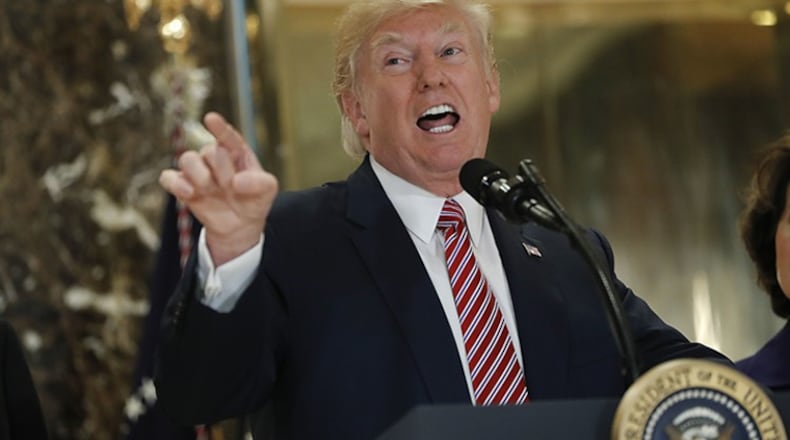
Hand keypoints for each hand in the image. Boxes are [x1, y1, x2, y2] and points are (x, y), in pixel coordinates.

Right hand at [159, 112, 278, 265]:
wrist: (239, 225)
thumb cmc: (254, 201)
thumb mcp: (268, 191)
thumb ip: (261, 183)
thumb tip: (237, 182)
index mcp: (237, 152)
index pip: (228, 136)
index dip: (220, 128)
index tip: (210, 119)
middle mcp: (215, 157)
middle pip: (210, 151)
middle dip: (222, 171)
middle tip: (231, 188)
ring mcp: (197, 171)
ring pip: (187, 159)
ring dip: (199, 175)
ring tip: (209, 189)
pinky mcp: (182, 186)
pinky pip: (169, 178)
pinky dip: (176, 184)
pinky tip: (189, 193)